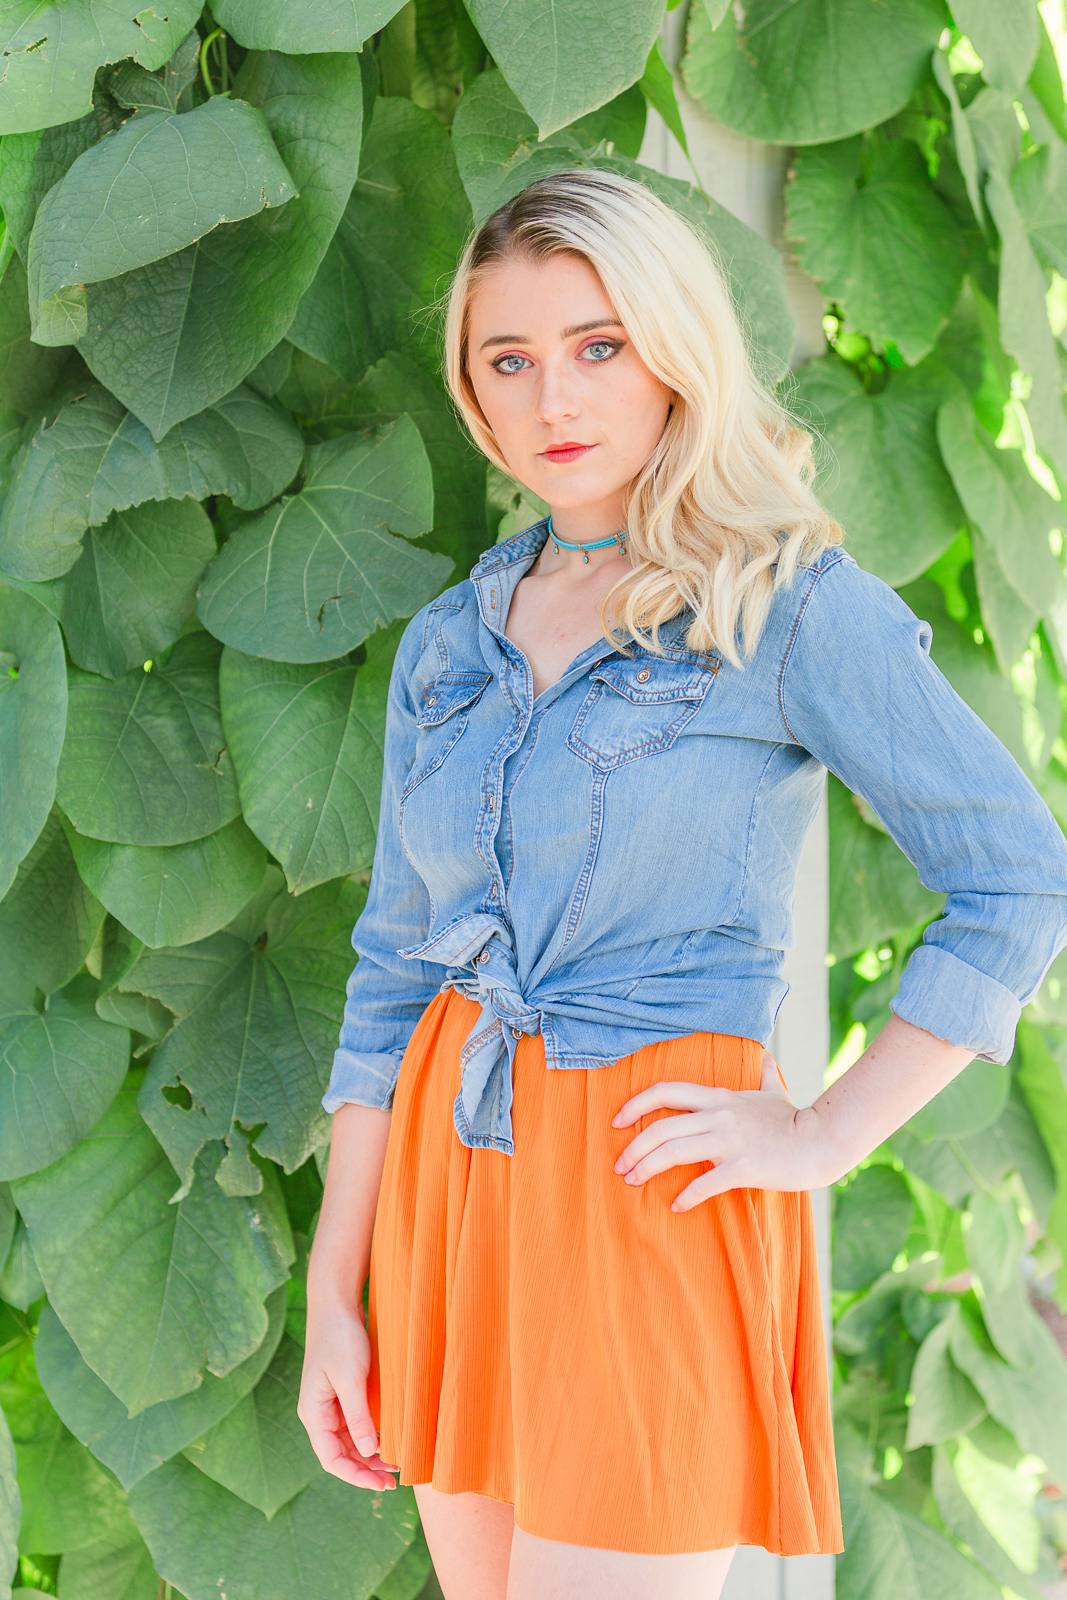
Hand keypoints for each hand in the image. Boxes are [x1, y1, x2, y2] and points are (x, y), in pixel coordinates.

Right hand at [297, 1300, 397, 1490]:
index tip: (381, 1485)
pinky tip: (389, 1438)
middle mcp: (320, 1413)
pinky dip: (371, 1435)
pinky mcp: (343, 1392)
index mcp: (314, 1413)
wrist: (336, 1303)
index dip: (355, 1476)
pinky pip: (356, 1424)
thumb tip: (368, 1452)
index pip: (331, 1459)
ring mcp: (331, 1403)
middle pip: (341, 1454)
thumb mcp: (350, 1378)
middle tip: (395, 1480)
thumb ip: (358, 1416)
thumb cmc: (340, 1337)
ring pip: (350, 1441)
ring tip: (396, 1464)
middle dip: (366, 1469)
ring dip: (370, 1455)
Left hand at [611, 1053, 827, 1210]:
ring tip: (633, 1183)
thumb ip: (764, 1074)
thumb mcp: (774, 1091)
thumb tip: (765, 1057)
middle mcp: (719, 1115)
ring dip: (646, 1169)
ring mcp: (730, 1141)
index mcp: (719, 1097)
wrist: (822, 1141)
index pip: (666, 1091)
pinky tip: (677, 1206)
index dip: (636, 1104)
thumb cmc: (794, 1121)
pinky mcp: (743, 1167)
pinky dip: (686, 1196)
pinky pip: (704, 1183)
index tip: (617, 1120)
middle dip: (633, 1148)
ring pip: (673, 1152)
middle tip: (620, 1166)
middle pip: (661, 1128)